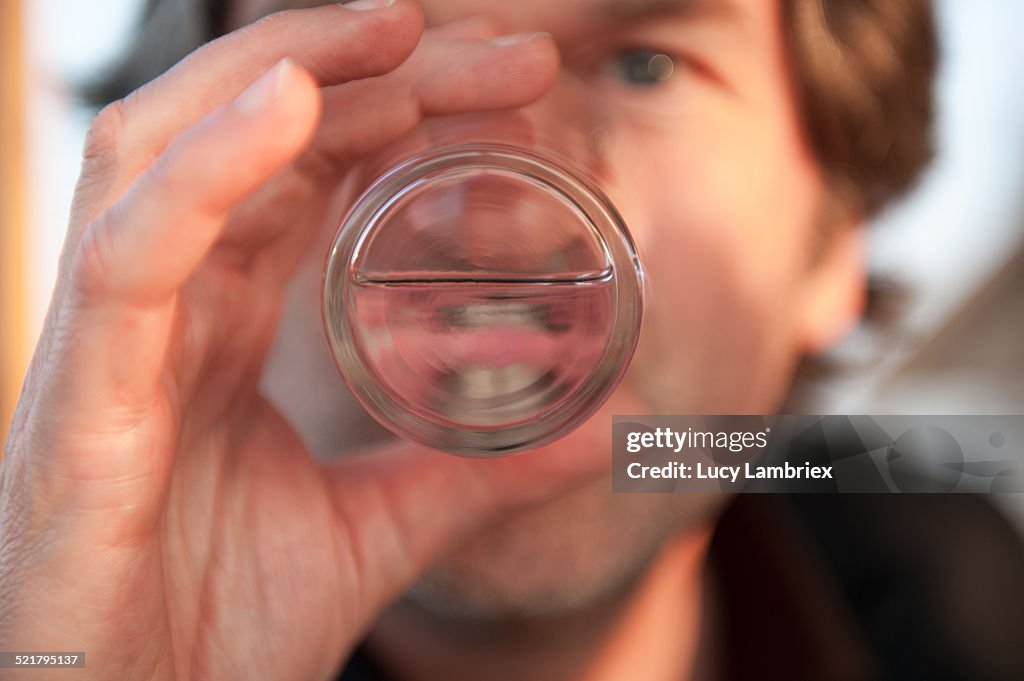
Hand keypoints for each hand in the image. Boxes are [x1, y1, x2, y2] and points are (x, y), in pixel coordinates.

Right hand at [0, 4, 605, 678]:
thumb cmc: (220, 633)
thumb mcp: (376, 533)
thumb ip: (475, 476)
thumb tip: (599, 433)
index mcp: (218, 330)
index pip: (300, 173)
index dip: (395, 106)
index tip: (509, 82)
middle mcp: (162, 314)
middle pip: (248, 139)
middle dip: (370, 68)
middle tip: (498, 43)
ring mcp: (112, 348)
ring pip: (167, 153)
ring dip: (287, 73)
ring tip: (399, 25)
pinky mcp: (78, 403)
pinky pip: (130, 250)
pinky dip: (207, 166)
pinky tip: (291, 104)